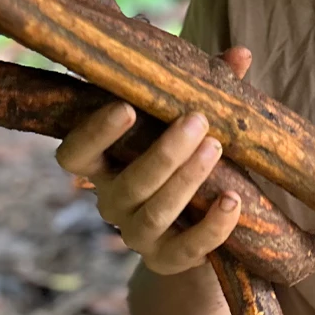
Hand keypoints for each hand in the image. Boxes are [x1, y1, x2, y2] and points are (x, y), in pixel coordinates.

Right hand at [54, 46, 251, 275]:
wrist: (196, 231)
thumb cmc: (184, 161)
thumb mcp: (188, 126)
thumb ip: (207, 90)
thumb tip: (239, 54)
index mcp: (102, 166)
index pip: (74, 155)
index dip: (93, 134)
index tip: (125, 107)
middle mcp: (110, 201)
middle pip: (128, 183)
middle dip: (163, 151)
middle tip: (197, 119)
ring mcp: (136, 235)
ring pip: (155, 213)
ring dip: (186, 180)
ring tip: (215, 148)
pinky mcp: (166, 260)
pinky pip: (187, 249)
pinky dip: (212, 227)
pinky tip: (232, 201)